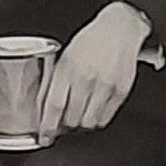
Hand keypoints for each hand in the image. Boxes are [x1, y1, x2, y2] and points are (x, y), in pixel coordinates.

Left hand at [43, 3, 151, 136]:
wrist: (120, 28)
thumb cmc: (91, 40)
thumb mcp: (66, 55)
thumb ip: (56, 81)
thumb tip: (45, 108)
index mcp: (68, 67)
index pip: (54, 105)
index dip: (47, 126)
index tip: (44, 137)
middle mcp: (86, 77)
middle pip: (72, 118)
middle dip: (65, 125)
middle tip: (65, 122)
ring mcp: (105, 85)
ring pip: (88, 122)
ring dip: (82, 124)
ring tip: (81, 114)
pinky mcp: (121, 91)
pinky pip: (105, 118)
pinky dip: (97, 119)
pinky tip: (94, 110)